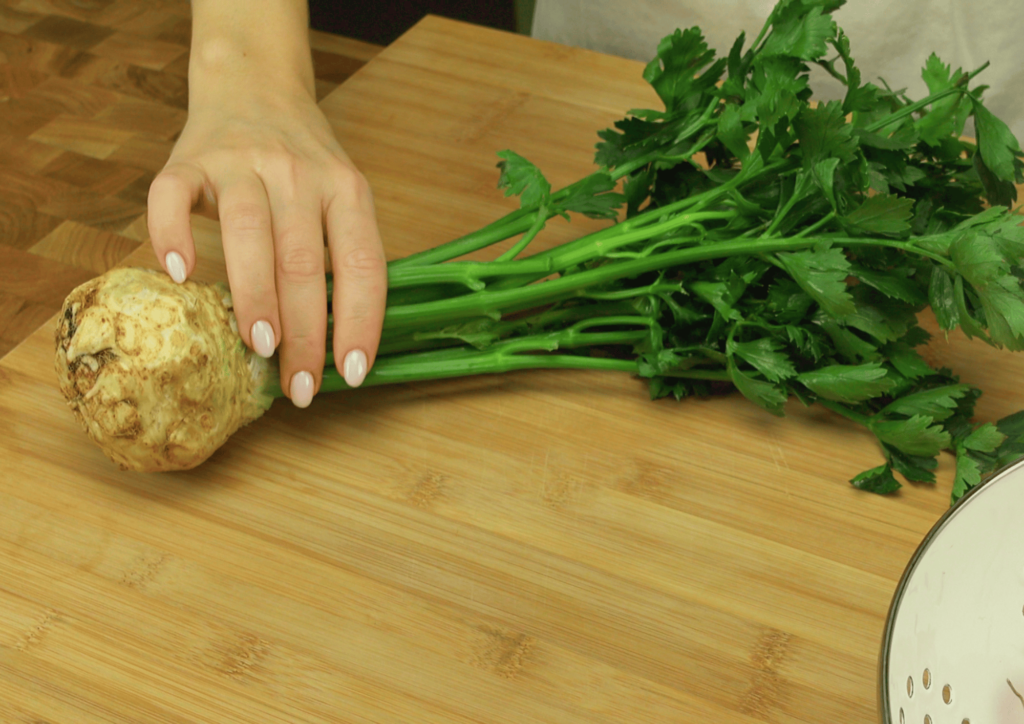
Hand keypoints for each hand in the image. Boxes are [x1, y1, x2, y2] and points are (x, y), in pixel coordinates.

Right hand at [147, 11, 386, 407]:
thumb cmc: (302, 162)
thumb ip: (341, 252)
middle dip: (307, 332)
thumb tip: (338, 347)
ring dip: (257, 296)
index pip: (363, 263)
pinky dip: (173, 234)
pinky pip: (172, 196)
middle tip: (300, 387)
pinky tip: (180, 276)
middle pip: (305, 260)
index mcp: (346, 189)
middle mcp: (298, 173)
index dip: (361, 322)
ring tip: (260, 347)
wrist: (254, 84)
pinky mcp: (187, 159)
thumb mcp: (341, 194)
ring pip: (249, 233)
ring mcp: (240, 163)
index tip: (352, 374)